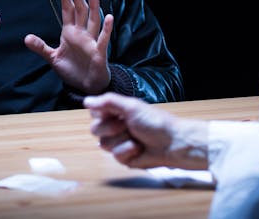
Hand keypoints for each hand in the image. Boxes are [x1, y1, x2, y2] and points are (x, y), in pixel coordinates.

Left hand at [25, 0, 113, 93]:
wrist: (86, 85)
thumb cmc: (72, 69)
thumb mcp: (53, 58)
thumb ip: (41, 47)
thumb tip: (25, 38)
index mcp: (70, 33)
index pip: (68, 11)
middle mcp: (82, 33)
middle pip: (80, 11)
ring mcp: (91, 41)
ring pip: (93, 20)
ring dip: (93, 7)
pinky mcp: (99, 51)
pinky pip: (103, 38)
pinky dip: (107, 28)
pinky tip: (109, 17)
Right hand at [84, 92, 208, 169]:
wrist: (172, 143)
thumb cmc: (155, 121)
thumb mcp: (132, 107)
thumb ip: (108, 102)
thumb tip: (86, 100)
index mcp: (117, 112)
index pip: (94, 112)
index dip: (101, 114)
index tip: (114, 113)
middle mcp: (116, 126)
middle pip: (95, 129)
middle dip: (111, 128)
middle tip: (126, 125)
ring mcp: (119, 142)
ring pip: (104, 145)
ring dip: (122, 140)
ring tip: (136, 138)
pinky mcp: (124, 157)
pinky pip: (115, 156)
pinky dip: (128, 151)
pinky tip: (139, 149)